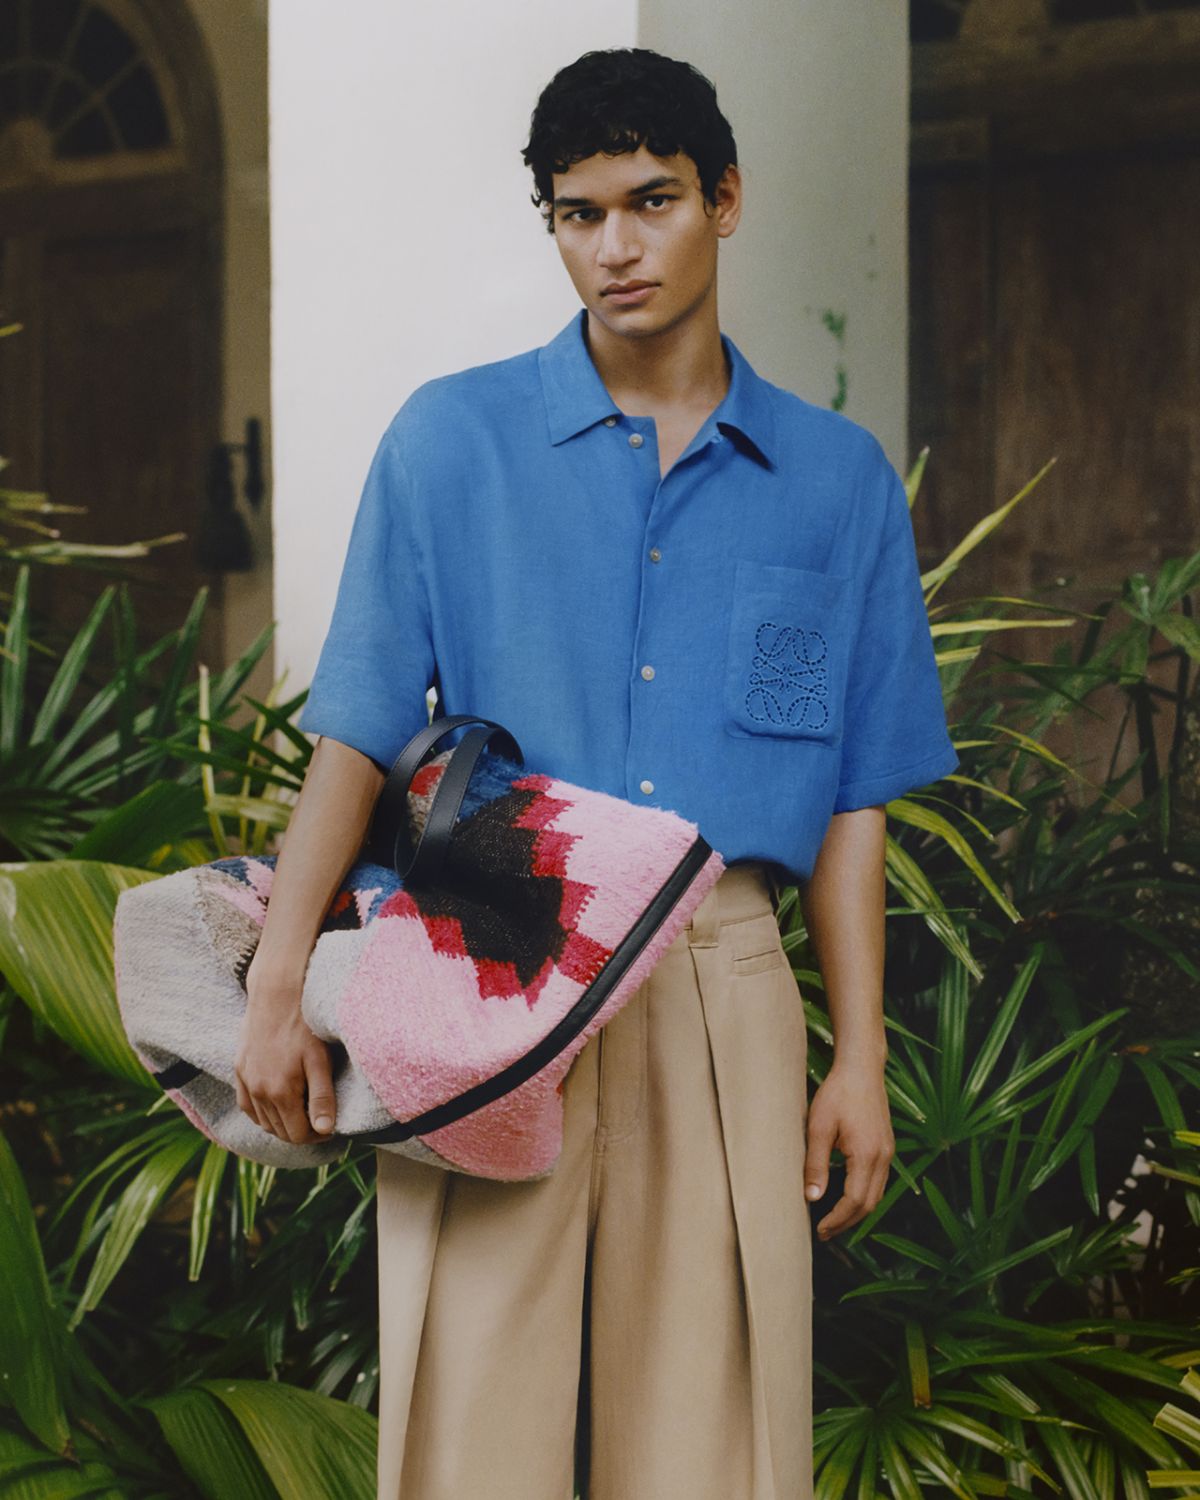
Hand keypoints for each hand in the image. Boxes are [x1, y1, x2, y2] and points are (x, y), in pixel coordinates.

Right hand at [234, 955, 337, 1144]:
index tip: (330, 1127)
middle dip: (301, 1131)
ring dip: (282, 1123)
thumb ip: (322, 1097)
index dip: (317, 1136)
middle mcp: (259, 1092)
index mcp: (280, 1093)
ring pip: (263, 1121)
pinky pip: (246, 1105)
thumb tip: (325, 1130)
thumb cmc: (304, 1026)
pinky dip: (261, 1113)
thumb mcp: (320, 1061)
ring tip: (302, 1112)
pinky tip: (275, 1106)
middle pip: (280, 1131)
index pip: (297, 1134)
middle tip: (319, 1120)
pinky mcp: (239, 1070)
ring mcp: (246, 1081)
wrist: (277, 994)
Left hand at [804, 1056, 893, 1240]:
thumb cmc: (837, 1093)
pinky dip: (864, 1195)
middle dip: (847, 1222)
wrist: (862, 1068)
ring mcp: (888, 1151)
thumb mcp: (818, 1127)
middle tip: (825, 1233)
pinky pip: (879, 1181)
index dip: (838, 1220)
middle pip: (870, 1204)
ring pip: (877, 1194)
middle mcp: (884, 1157)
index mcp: (867, 1155)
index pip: (855, 1201)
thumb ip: (815, 1164)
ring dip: (857, 1211)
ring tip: (833, 1220)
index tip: (820, 1231)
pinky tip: (847, 1196)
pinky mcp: (887, 1145)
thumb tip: (812, 1198)